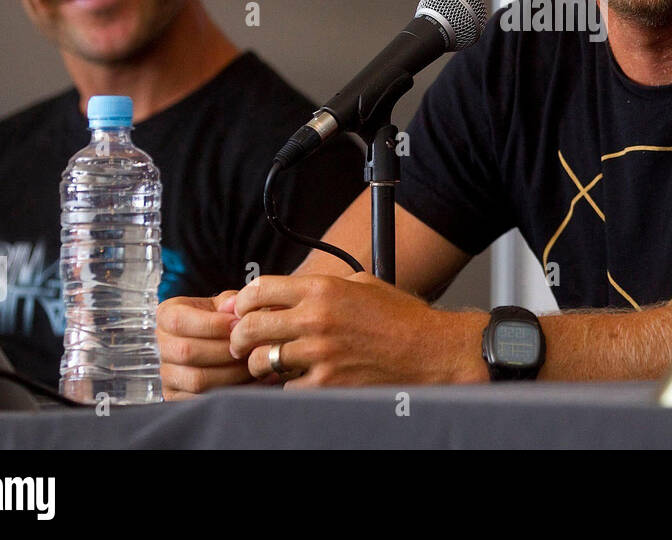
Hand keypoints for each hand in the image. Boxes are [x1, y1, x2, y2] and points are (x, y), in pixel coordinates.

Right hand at [157, 290, 271, 398]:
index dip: (211, 324)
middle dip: (224, 351)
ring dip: (230, 373)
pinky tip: (248, 381)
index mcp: (168, 316)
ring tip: (252, 365)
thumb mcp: (225, 304)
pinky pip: (201, 400)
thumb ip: (230, 303)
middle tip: (250, 348)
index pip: (179, 322)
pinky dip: (229, 392)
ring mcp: (167, 373)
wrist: (218, 342)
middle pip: (187, 352)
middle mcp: (162, 345)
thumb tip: (235, 307)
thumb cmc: (222, 320)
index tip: (238, 324)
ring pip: (195, 380)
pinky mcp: (176, 397)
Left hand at [229, 273, 488, 386]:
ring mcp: (319, 353)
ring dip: (259, 364)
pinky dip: (287, 386)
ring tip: (267, 364)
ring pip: (261, 360)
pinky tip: (297, 380)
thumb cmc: (401, 317)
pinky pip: (286, 387)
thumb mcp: (363, 284)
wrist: (431, 350)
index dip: (242, 302)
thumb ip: (324, 287)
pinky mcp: (327, 383)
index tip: (240, 311)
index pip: (260, 289)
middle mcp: (316, 318)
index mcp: (323, 289)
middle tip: (242, 343)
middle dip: (240, 336)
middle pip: (251, 326)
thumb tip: (288, 294)